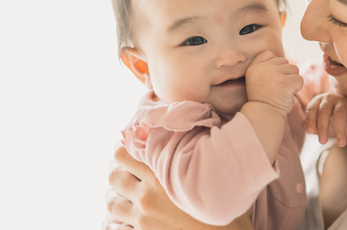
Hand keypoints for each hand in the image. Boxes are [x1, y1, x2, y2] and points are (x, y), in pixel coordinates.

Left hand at [105, 145, 252, 229]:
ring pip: (112, 202)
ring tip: (125, 196)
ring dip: (116, 197)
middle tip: (127, 173)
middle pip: (114, 176)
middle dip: (118, 172)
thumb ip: (196, 156)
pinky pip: (114, 228)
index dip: (125, 150)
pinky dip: (114, 223)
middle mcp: (148, 195)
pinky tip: (123, 221)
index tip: (132, 151)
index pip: (125, 154)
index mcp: (162, 174)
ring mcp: (143, 218)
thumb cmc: (224, 206)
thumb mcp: (212, 174)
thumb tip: (198, 136)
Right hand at [245, 51, 302, 117]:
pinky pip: (300, 79)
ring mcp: (274, 74)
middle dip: (284, 74)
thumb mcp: (257, 79)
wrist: (264, 116)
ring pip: (294, 68)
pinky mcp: (286, 82)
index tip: (270, 80)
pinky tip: (288, 95)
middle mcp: (263, 67)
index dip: (274, 66)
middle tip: (276, 88)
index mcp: (254, 67)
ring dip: (292, 80)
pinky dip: (297, 88)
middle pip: (284, 61)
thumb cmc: (263, 99)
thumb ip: (266, 68)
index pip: (269, 54)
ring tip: (282, 91)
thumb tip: (284, 61)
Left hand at [303, 93, 346, 146]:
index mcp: (318, 101)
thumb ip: (309, 125)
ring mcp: (343, 100)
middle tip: (322, 142)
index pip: (311, 109)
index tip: (310, 132)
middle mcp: (329, 98)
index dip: (311, 120)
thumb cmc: (329, 122)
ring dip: (339, 129)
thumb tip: (307, 128)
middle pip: (324, 111)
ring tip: (340, 143)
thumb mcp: (317, 124)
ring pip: (339, 113)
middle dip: (322, 127)